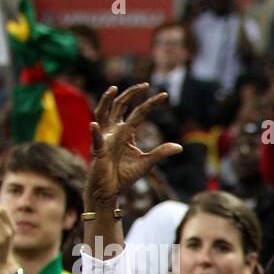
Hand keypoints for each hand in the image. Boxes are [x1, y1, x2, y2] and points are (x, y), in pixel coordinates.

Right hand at [86, 84, 182, 206]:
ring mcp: (105, 138)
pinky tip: (94, 125)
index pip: (140, 113)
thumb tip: (179, 147)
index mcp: (127, 132)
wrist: (109, 189)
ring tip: (113, 89)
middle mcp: (115, 130)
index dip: (151, 103)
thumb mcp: (146, 163)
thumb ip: (161, 153)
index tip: (165, 95)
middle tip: (145, 84)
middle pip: (121, 106)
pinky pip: (96, 140)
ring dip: (106, 101)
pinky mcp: (98, 150)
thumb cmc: (124, 175)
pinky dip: (95, 133)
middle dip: (131, 94)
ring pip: (102, 114)